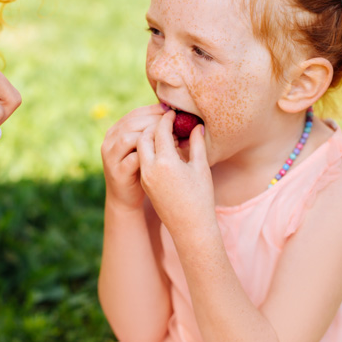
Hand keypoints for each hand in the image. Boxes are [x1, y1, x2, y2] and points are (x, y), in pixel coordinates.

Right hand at [101, 104, 165, 210]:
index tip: (173, 110)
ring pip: (128, 138)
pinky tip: (165, 154)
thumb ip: (151, 131)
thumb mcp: (143, 147)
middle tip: (175, 123)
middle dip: (155, 121)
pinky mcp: (117, 173)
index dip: (154, 110)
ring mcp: (111, 158)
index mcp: (115, 131)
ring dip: (151, 135)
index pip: (135, 114)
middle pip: (131, 123)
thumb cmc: (140, 169)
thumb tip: (173, 112)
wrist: (127, 199)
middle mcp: (109, 142)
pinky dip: (149, 154)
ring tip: (172, 138)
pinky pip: (132, 159)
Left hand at [136, 111, 214, 234]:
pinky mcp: (145, 184)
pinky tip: (163, 151)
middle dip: (154, 126)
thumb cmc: (201, 198)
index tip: (174, 113)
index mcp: (165, 162)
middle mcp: (150, 168)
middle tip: (167, 121)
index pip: (160, 131)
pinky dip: (149, 151)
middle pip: (144, 136)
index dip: (167, 119)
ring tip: (165, 135)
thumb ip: (197, 144)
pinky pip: (143, 160)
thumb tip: (196, 126)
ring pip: (140, 149)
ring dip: (149, 138)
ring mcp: (145, 177)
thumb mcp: (200, 168)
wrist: (190, 228)